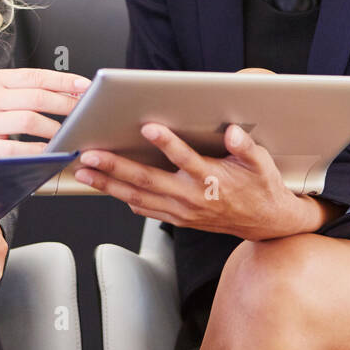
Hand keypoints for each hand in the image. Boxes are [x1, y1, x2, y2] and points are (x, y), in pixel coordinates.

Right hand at [0, 67, 90, 156]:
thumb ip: (24, 91)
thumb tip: (67, 92)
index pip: (36, 76)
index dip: (64, 81)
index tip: (85, 86)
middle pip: (37, 97)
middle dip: (67, 105)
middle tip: (85, 113)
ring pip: (30, 121)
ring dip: (56, 128)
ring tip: (71, 134)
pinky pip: (18, 149)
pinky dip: (39, 151)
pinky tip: (51, 152)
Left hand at [74, 122, 313, 240]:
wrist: (265, 223)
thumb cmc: (260, 187)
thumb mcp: (261, 164)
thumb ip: (245, 147)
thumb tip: (233, 132)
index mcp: (211, 178)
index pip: (184, 159)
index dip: (166, 143)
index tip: (147, 127)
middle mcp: (192, 196)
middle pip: (148, 180)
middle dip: (116, 167)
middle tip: (91, 156)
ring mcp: (182, 211)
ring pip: (138, 197)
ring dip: (109, 185)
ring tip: (84, 173)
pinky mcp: (178, 219)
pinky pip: (145, 210)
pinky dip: (124, 199)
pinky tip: (107, 189)